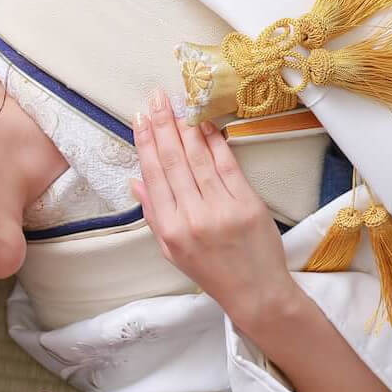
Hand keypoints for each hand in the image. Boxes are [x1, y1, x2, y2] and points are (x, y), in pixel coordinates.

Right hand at [131, 91, 300, 329]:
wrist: (255, 293)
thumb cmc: (211, 273)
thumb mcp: (172, 251)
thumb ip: (154, 215)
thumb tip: (137, 182)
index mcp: (169, 230)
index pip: (153, 177)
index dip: (146, 144)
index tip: (141, 119)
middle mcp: (191, 218)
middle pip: (173, 162)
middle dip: (162, 126)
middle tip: (156, 98)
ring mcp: (220, 210)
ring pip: (198, 160)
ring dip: (185, 127)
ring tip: (177, 103)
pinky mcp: (247, 204)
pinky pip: (227, 166)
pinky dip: (215, 143)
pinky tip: (205, 125)